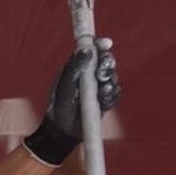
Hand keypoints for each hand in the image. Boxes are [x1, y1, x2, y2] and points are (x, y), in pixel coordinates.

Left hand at [23, 38, 121, 166]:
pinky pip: (116, 92)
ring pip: (114, 76)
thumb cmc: (59, 105)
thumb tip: (87, 50)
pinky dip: (111, 95)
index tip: (106, 44)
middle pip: (107, 61)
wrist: (64, 129)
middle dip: (107, 64)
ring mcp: (99, 86)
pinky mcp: (106, 99)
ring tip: (100, 92)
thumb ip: (74, 67)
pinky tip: (102, 100)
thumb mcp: (64, 85)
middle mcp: (90, 75)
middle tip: (101, 74)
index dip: (100, 45)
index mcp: (78, 67)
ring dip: (109, 82)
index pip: (92, 50)